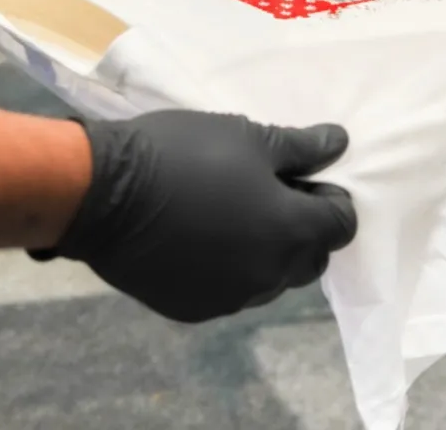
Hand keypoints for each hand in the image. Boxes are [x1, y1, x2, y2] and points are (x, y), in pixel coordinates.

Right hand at [37, 111, 357, 322]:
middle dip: (304, 229)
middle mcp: (269, 275)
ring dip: (266, 252)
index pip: (341, 224)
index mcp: (291, 232)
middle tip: (270, 194)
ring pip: (270, 279)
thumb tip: (339, 143)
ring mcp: (231, 298)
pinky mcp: (194, 309)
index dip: (330, 198)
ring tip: (231, 216)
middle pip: (310, 258)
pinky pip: (229, 291)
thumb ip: (300, 147)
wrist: (104, 193)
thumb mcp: (246, 137)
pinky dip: (227, 268)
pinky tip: (200, 240)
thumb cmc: (181, 155)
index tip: (303, 177)